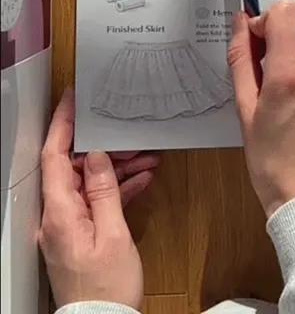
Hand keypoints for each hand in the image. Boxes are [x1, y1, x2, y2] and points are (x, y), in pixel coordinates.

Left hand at [39, 89, 158, 309]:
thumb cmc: (107, 286)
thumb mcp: (112, 234)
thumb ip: (105, 191)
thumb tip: (99, 156)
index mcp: (59, 213)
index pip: (54, 157)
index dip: (63, 125)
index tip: (73, 99)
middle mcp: (56, 217)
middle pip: (74, 168)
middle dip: (104, 147)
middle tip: (130, 132)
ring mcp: (66, 226)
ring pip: (89, 182)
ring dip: (116, 168)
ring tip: (148, 157)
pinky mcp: (79, 236)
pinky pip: (95, 201)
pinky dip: (117, 189)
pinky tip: (140, 179)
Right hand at [228, 0, 294, 218]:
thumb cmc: (274, 165)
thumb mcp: (245, 113)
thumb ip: (241, 62)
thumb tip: (239, 27)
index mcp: (291, 76)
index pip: (286, 13)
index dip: (264, 20)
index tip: (252, 41)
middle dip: (275, 37)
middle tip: (260, 68)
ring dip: (292, 50)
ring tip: (277, 85)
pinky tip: (294, 95)